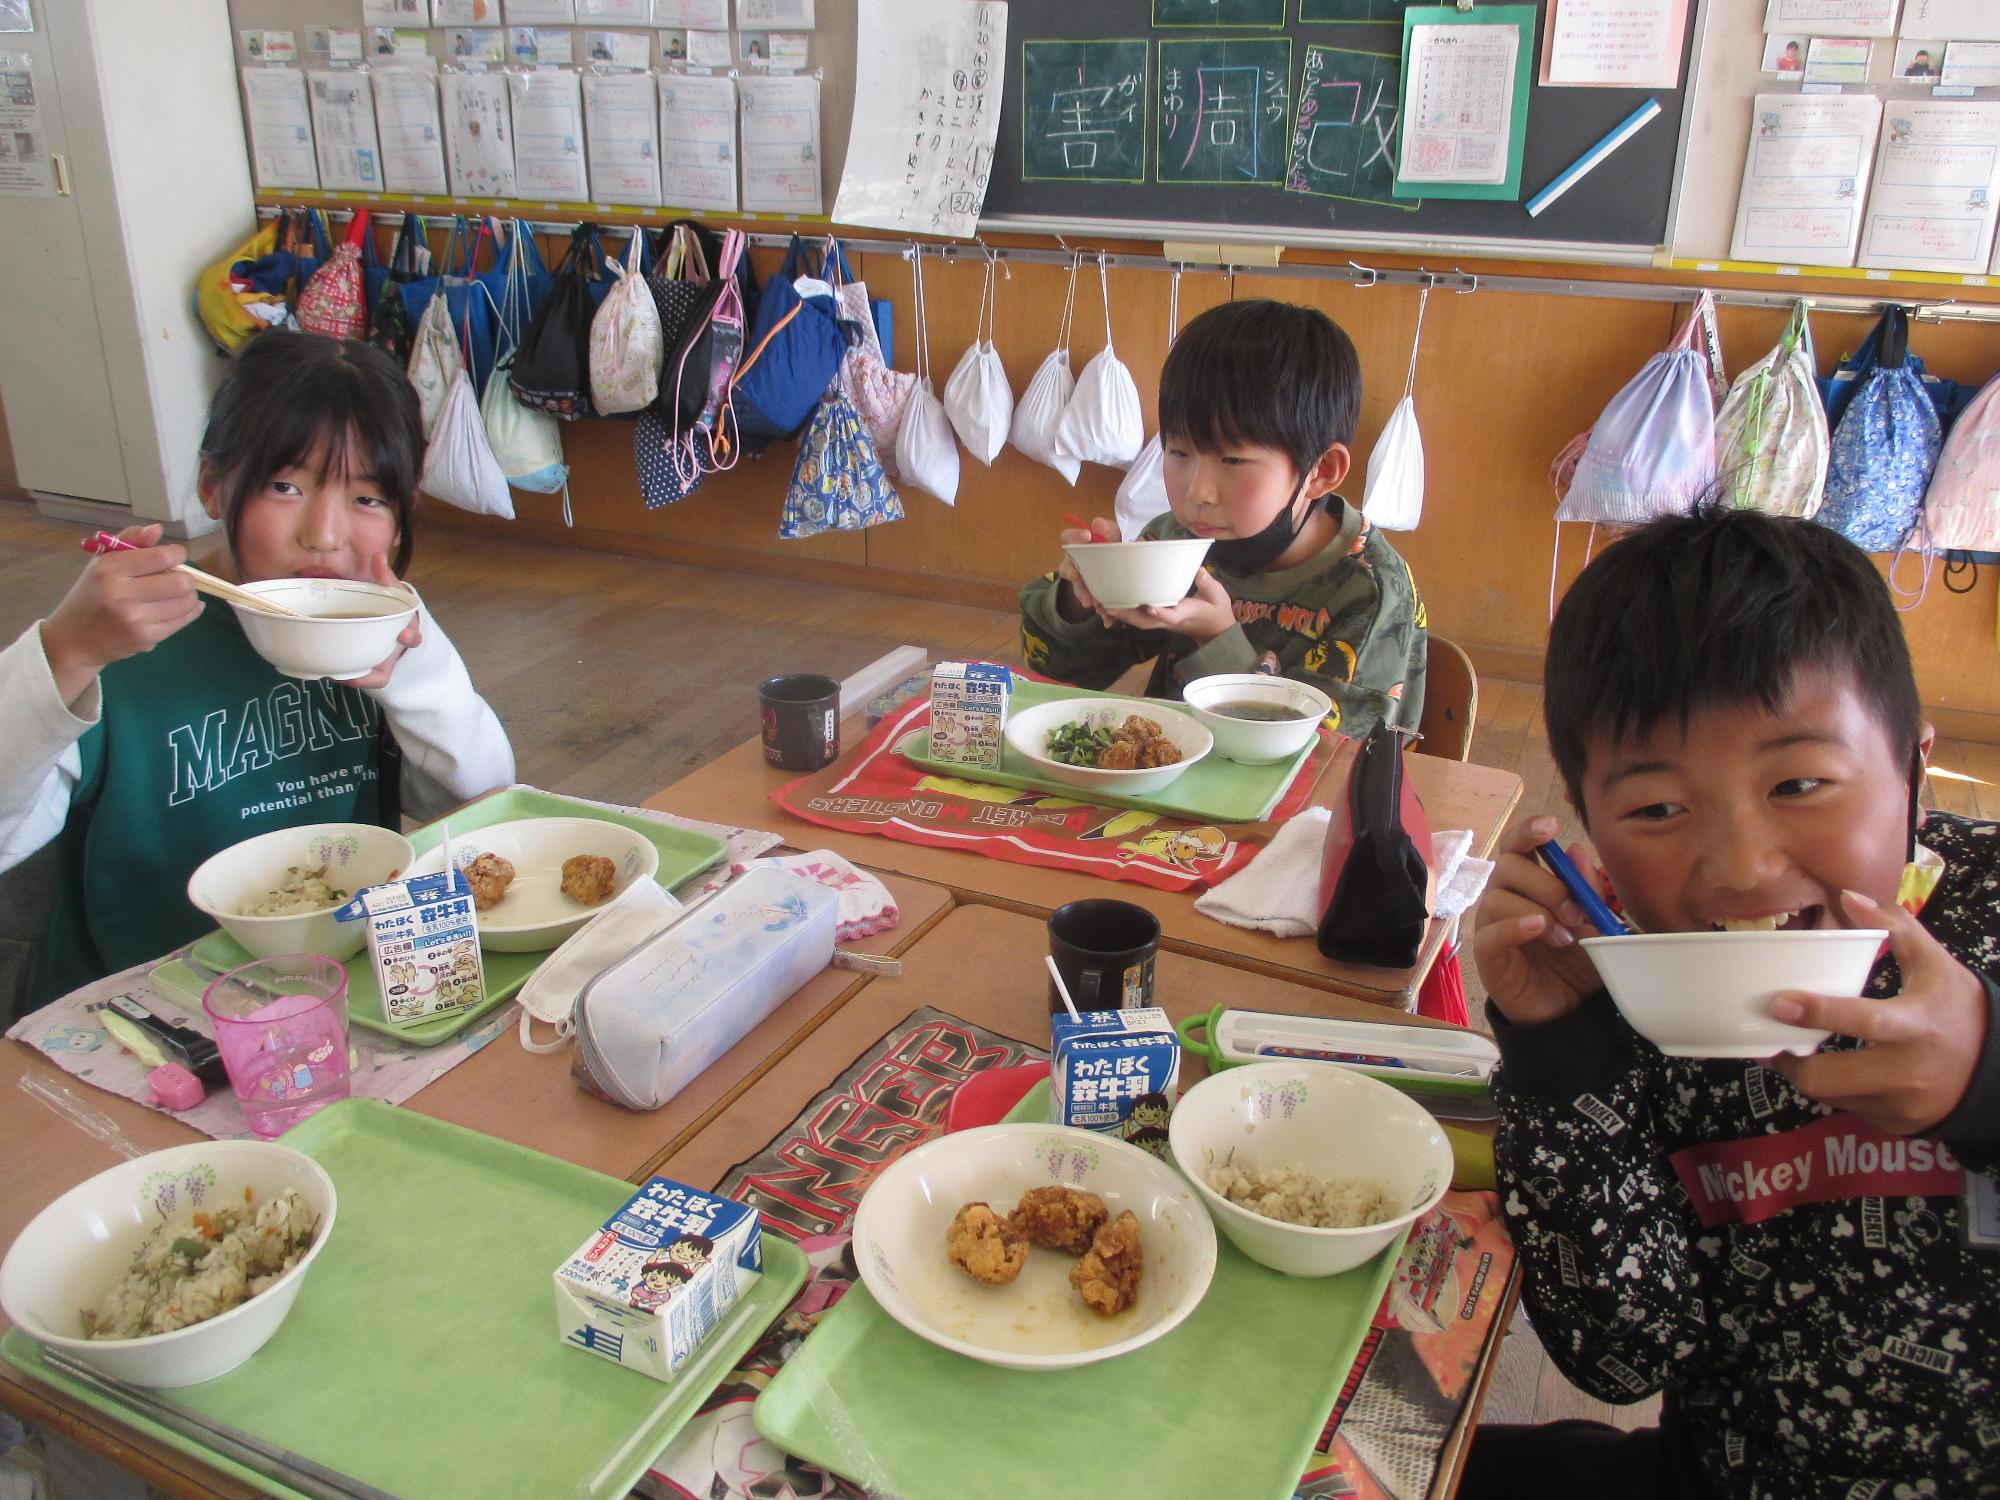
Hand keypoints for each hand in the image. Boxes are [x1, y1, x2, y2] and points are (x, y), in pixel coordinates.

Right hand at [39, 524, 202, 705]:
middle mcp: (121, 594)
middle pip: (181, 582)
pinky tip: (181, 607)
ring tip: (176, 594)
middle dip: (186, 577)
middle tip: (177, 578)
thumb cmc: (91, 595)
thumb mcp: (102, 562)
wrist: (74, 640)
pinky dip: (188, 612)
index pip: (163, 557)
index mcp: (109, 569)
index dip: (178, 554)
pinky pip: (182, 622)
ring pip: (185, 602)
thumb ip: (130, 541)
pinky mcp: (145, 639)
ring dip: (188, 596)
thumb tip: (157, 529)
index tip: (174, 557)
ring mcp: (135, 619)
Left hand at [342, 554, 421, 690]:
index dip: (410, 636)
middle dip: (387, 658)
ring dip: (362, 676)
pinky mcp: (371, 670)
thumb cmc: (387, 607)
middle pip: (394, 660)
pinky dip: (349, 679)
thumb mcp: (388, 591)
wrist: (384, 626)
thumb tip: (378, 555)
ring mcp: (384, 660)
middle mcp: (396, 647)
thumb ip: (384, 576)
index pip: (412, 634)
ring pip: (378, 674)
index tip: (404, 635)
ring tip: (338, 673)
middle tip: (371, 659)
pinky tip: (331, 674)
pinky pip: (363, 679)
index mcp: (405, 627)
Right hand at [1054, 517, 1116, 624]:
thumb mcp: (1112, 537)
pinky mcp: (1089, 596)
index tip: (1087, 535)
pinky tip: (1109, 621)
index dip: (1073, 536)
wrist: (1116, 569)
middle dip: (1073, 574)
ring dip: (1084, 596)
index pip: (1067, 538)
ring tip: (1092, 604)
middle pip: (1067, 569)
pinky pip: (1093, 606)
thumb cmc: (1110, 548)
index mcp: (1076, 546)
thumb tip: (1097, 523)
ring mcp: (1080, 582)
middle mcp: (1073, 564)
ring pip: (1078, 589)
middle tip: (1078, 576)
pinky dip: (1102, 614)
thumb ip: (1107, 529)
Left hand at [1101, 566, 1235, 643]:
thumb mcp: (1218, 596)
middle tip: (1106, 604)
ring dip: (1120, 614)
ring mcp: (1162, 622)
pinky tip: (1112, 603)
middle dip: (1125, 614)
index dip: (1159, 613)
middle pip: (1144, 621)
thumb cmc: (1217, 612)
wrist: (1216, 633)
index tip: (1149, 607)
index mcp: (1184, 615)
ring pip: (1138, 621)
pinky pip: (1139, 618)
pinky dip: (1125, 613)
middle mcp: (1169, 620)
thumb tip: (1198, 570)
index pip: (1170, 616)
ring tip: (1101, 603)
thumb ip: (1207, 584)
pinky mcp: (1159, 620)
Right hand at [1470, 814, 1609, 1026]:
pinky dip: (1516, 926)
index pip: (1516, 844)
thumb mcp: (1596, 921)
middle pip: (1508, 867)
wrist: (1569, 1007)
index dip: (1528, 830)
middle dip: (1547, 884)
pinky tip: (1540, 930)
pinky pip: (1491, 932)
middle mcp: (1504, 895)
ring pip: (1498, 897)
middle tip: (1575, 911)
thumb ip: (1588, 888)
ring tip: (1565, 937)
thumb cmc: (1578, 958)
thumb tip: (1575, 851)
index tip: (1550, 827)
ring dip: (1538, 911)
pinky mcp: (1487, 954)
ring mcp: (1492, 924)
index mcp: (1528, 881)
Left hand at [1766, 889, 1988, 1135]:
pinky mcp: (1894, 1125)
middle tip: (1773, 1038)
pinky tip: (1833, 1071)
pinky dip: (1835, 1092)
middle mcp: (1904, 1073)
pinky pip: (1848, 1109)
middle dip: (1791, 1063)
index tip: (1779, 1003)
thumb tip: (1848, 897)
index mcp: (1914, 1027)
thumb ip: (1896, 928)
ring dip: (1807, 1077)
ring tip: (1791, 1052)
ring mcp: (1898, 1105)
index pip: (1862, 1021)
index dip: (1818, 1013)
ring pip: (1830, 1098)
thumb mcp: (1937, 966)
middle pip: (1827, 1078)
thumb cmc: (1961, 1012)